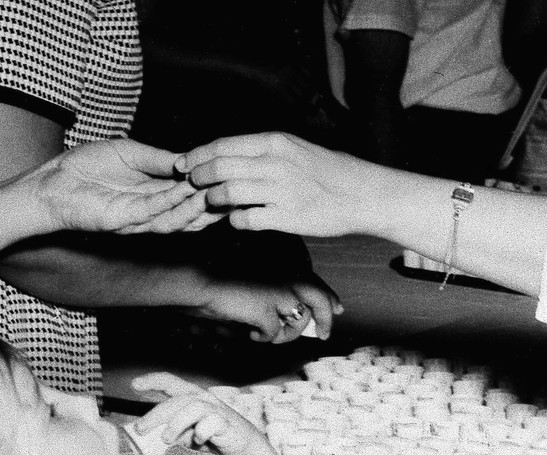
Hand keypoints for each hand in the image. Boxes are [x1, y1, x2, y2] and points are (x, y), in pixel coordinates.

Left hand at [35, 139, 219, 234]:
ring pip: (173, 220)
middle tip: (233, 193)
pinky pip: (150, 212)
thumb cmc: (85, 167)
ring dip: (193, 207)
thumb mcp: (130, 153)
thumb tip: (186, 160)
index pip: (186, 196)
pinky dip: (169, 202)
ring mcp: (135, 219)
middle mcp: (147, 211)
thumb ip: (158, 158)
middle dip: (209, 205)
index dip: (207, 188)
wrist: (53, 182)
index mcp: (151, 194)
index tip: (228, 176)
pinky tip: (183, 190)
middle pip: (186, 215)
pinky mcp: (120, 220)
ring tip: (213, 192)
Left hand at [130, 372, 270, 454]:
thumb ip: (171, 431)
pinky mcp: (226, 423)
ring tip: (166, 439)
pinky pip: (211, 423)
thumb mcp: (186, 434)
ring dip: (176, 423)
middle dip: (155, 414)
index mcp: (191, 397)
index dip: (152, 381)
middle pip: (176, 400)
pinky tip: (197, 440)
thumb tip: (151, 436)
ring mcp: (216, 410)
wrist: (243, 447)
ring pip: (192, 408)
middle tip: (140, 429)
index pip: (169, 383)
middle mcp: (203, 399)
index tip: (134, 384)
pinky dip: (201, 431)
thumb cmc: (213, 436)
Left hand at [178, 132, 378, 236]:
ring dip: (214, 200)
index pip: (223, 145)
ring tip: (215, 204)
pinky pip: (245, 220)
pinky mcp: (286, 217)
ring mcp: (280, 190)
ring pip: (227, 193)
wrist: (363, 194)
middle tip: (193, 185)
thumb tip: (227, 157)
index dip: (197, 155)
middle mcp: (275, 163)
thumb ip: (263, 152)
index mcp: (275, 141)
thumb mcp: (295, 148)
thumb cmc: (328, 172)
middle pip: (219, 168)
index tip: (183, 163)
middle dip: (198, 178)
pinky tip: (239, 220)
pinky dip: (235, 221)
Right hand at [192, 275, 341, 342]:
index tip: (339, 310)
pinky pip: (274, 333)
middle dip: (326, 319)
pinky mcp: (267, 311)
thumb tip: (294, 320)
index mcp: (284, 274)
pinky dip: (263, 338)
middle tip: (325, 336)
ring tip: (267, 335)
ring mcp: (278, 295)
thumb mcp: (258, 292)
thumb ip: (278, 301)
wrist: (206, 286)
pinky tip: (251, 333)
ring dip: (286, 336)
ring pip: (299, 323)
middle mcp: (285, 282)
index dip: (330, 298)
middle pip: (320, 299)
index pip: (316, 285)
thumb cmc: (228, 290)